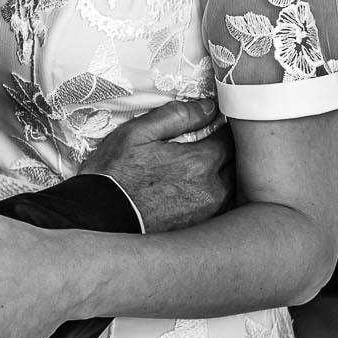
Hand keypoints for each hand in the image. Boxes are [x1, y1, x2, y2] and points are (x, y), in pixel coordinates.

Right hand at [81, 99, 232, 232]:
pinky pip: (224, 208)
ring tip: (214, 164)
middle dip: (233, 149)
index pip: (232, 137)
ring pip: (235, 187)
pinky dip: (221, 195)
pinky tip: (203, 189)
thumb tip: (207, 107)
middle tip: (219, 141)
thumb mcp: (137, 134)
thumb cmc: (113, 177)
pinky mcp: (201, 230)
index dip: (226, 126)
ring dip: (229, 173)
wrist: (98, 221)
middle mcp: (212, 190)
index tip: (218, 122)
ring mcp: (209, 214)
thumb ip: (176, 116)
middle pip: (240, 164)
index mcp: (199, 162)